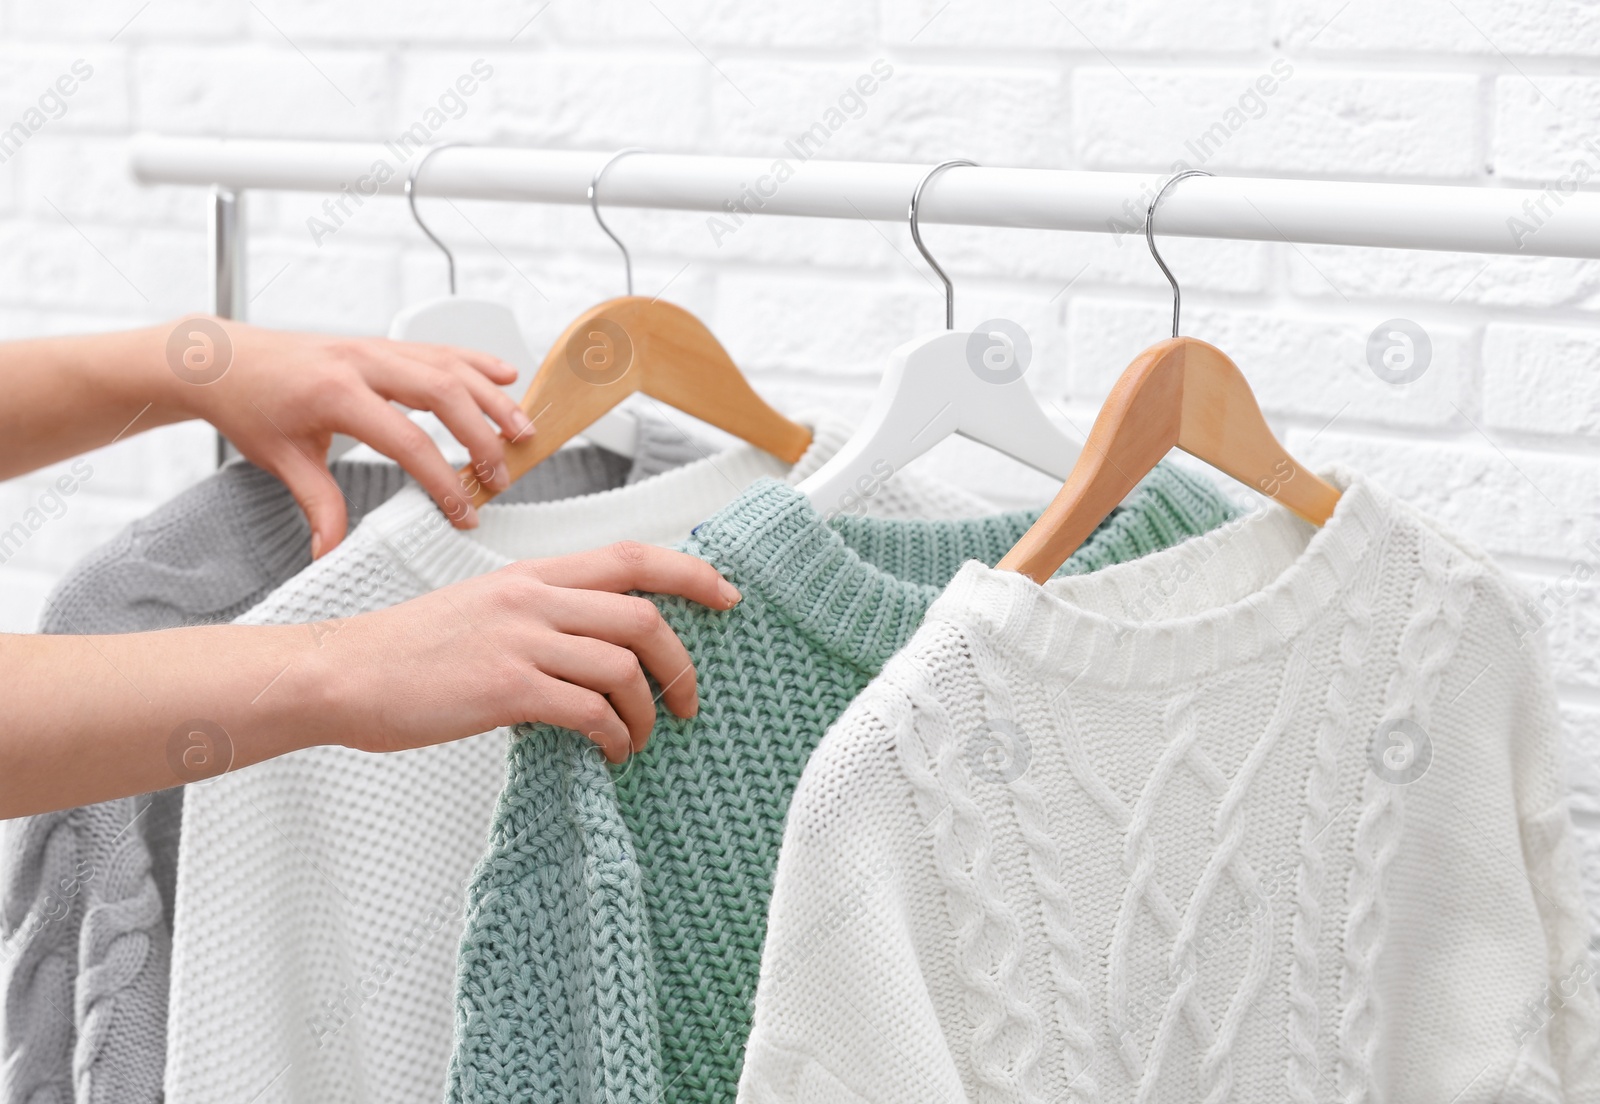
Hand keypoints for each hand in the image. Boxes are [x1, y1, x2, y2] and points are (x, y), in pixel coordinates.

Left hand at [170, 317, 533, 556]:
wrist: (220, 359)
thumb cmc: (248, 405)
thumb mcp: (280, 461)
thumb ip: (318, 506)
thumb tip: (331, 553)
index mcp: (337, 393)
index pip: (408, 441)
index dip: (442, 480)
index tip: (463, 512)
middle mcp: (364, 363)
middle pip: (444, 396)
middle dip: (482, 439)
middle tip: (501, 477)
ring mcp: (376, 348)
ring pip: (451, 367)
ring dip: (493, 400)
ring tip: (524, 431)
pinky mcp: (382, 344)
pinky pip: (439, 349)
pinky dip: (476, 362)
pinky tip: (505, 377)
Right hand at [296, 542, 741, 762]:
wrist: (342, 673)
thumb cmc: (408, 651)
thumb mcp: (483, 610)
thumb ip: (542, 618)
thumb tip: (599, 651)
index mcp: (531, 575)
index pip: (630, 557)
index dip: (690, 572)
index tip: (727, 594)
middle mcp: (532, 599)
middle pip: (643, 614)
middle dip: (682, 660)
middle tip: (690, 698)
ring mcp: (520, 641)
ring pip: (624, 666)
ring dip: (649, 711)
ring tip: (642, 737)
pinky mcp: (506, 688)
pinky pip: (591, 711)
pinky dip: (616, 735)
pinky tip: (612, 752)